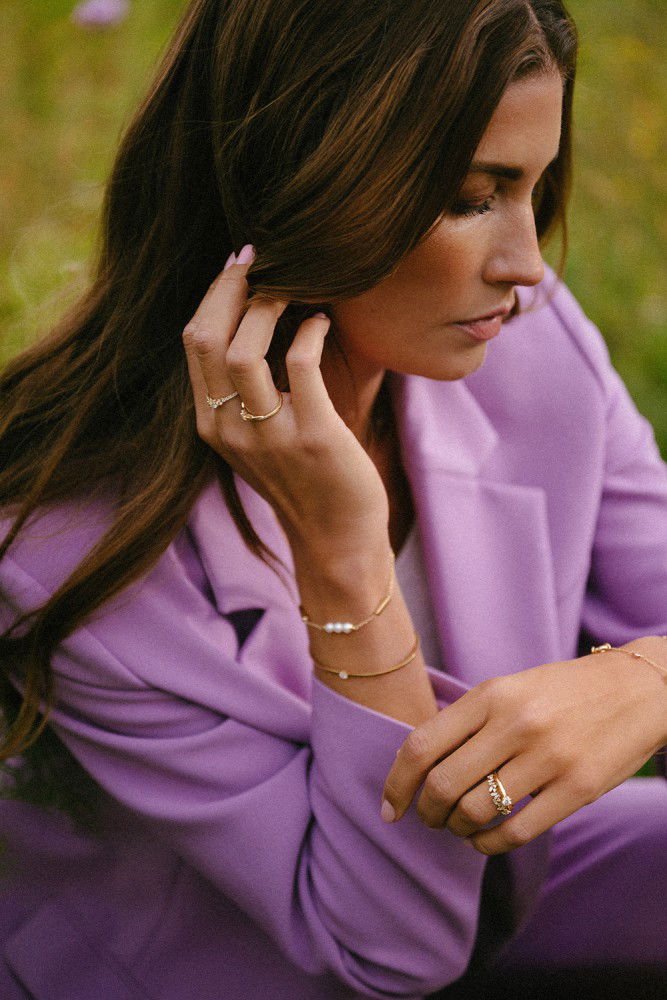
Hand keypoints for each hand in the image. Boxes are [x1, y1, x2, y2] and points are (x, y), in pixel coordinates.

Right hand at [182, 247, 388, 557]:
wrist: (335, 540)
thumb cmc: (304, 480)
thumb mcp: (257, 437)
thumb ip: (245, 390)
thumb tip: (255, 317)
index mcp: (210, 423)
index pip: (193, 342)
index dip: (213, 295)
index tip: (238, 266)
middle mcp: (228, 429)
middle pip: (207, 338)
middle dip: (231, 288)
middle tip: (262, 259)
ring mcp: (268, 436)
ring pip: (244, 351)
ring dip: (268, 306)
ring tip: (294, 288)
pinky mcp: (313, 437)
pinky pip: (300, 365)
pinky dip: (310, 331)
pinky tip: (322, 322)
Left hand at [381, 648, 665, 853]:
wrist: (638, 688)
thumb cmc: (562, 691)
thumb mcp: (510, 688)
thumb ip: (468, 720)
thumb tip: (417, 767)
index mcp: (491, 694)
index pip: (421, 745)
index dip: (396, 784)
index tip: (389, 808)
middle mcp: (515, 723)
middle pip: (442, 785)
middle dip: (427, 812)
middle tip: (431, 818)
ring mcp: (548, 757)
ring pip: (476, 813)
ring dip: (458, 829)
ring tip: (461, 827)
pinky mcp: (578, 788)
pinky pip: (516, 833)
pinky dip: (490, 845)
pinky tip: (486, 840)